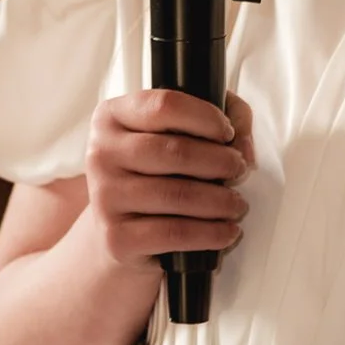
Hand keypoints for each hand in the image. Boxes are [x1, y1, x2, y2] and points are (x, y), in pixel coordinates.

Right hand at [84, 89, 252, 270]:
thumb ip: (218, 119)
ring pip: (178, 195)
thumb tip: (242, 143)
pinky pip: (175, 233)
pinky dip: (210, 233)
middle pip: (175, 151)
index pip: (164, 106)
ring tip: (237, 204)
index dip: (206, 118)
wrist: (116, 233)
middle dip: (220, 162)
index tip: (227, 132)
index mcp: (112, 118)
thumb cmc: (151, 177)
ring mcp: (105, 197)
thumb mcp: (174, 136)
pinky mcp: (116, 238)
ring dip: (221, 201)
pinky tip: (226, 231)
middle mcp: (101, 154)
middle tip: (239, 170)